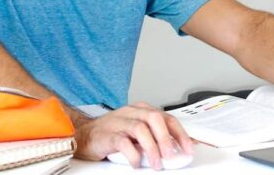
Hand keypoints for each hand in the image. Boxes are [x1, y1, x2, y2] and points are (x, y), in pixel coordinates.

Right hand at [74, 102, 193, 169]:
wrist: (84, 135)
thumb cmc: (113, 134)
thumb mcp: (137, 133)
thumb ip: (155, 138)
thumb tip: (177, 150)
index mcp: (142, 110)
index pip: (167, 118)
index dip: (180, 133)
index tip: (189, 148)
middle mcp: (132, 112)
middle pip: (155, 119)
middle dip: (166, 138)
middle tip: (172, 156)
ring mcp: (119, 122)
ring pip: (140, 129)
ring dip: (152, 149)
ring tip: (156, 164)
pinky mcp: (107, 134)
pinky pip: (123, 143)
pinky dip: (133, 155)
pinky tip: (136, 164)